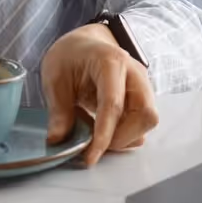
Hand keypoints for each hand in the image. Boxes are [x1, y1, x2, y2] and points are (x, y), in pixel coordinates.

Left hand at [42, 23, 158, 165]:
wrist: (83, 44)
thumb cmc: (70, 56)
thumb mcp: (55, 78)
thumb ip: (58, 110)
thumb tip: (58, 140)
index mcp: (111, 62)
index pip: (113, 104)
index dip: (103, 135)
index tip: (89, 158)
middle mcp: (134, 72)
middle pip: (144, 114)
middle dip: (122, 137)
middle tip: (94, 146)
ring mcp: (141, 84)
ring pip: (147, 121)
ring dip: (125, 137)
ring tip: (96, 135)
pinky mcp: (141, 97)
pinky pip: (142, 122)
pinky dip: (126, 134)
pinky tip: (104, 130)